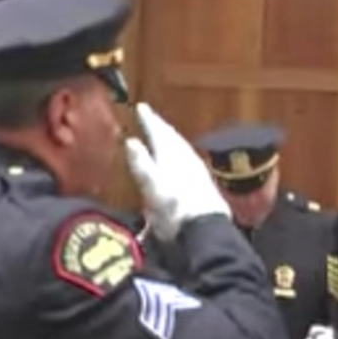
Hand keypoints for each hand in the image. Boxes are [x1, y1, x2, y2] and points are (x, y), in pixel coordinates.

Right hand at [125, 103, 230, 240]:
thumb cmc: (174, 210)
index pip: (158, 132)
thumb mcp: (151, 187)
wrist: (206, 230)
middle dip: (160, 126)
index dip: (149, 120)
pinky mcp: (204, 183)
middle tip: (151, 117)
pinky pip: (189, 158)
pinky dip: (181, 152)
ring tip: (164, 135)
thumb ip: (141, 164)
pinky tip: (181, 160)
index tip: (141, 107)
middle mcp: (185, 158)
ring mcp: (197, 170)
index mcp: (169, 156)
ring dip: (171, 138)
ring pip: (182, 147)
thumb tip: (131, 141)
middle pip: (171, 137)